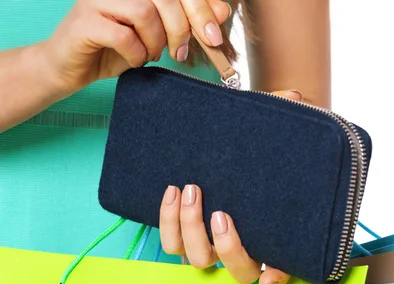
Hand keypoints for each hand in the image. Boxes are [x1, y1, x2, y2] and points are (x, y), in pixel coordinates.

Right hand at [41, 0, 230, 94]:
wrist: (72, 68)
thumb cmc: (116, 49)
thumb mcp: (160, 36)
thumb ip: (189, 21)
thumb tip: (222, 11)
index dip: (201, 9)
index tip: (213, 36)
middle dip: (182, 29)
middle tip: (181, 53)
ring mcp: (98, 0)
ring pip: (144, 11)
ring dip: (155, 41)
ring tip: (150, 54)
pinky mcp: (85, 22)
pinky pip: (123, 34)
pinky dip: (136, 53)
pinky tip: (134, 59)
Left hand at [159, 89, 303, 283]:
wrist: (225, 153)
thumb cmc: (254, 153)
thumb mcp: (268, 136)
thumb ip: (283, 117)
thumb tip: (293, 96)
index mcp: (272, 236)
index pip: (281, 268)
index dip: (277, 276)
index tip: (270, 275)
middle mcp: (242, 248)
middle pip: (237, 271)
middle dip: (227, 247)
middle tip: (221, 214)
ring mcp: (211, 245)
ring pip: (198, 260)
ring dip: (191, 230)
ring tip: (189, 190)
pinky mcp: (184, 236)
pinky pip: (171, 245)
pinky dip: (168, 223)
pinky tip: (172, 191)